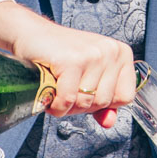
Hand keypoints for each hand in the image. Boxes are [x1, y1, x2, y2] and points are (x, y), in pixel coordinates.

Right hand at [0, 1, 134, 125]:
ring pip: (86, 103)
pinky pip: (68, 100)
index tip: (85, 92)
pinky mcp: (72, 61)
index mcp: (121, 53)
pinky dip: (56, 105)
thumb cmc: (60, 55)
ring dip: (66, 106)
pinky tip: (50, 93)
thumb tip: (109, 122)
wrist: (31, 35)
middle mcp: (111, 50)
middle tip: (67, 91)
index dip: (103, 104)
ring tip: (58, 89)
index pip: (125, 97)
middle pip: (104, 102)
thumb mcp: (88, 77)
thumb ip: (103, 102)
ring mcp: (92, 54)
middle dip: (81, 105)